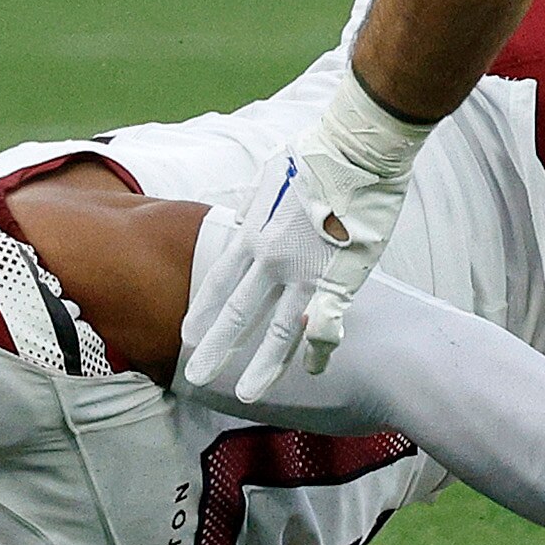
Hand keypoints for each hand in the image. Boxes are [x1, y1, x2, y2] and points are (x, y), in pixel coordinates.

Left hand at [181, 72, 427, 400]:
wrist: (356, 149)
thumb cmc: (318, 153)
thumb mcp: (272, 177)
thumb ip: (259, 205)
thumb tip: (249, 216)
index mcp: (254, 233)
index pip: (219, 281)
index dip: (204, 310)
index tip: (188, 334)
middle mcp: (272, 258)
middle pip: (238, 312)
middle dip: (216, 347)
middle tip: (194, 376)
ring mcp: (305, 272)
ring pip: (277, 331)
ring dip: (262, 366)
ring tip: (247, 395)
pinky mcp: (339, 278)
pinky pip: (326, 324)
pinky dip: (319, 350)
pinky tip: (314, 370)